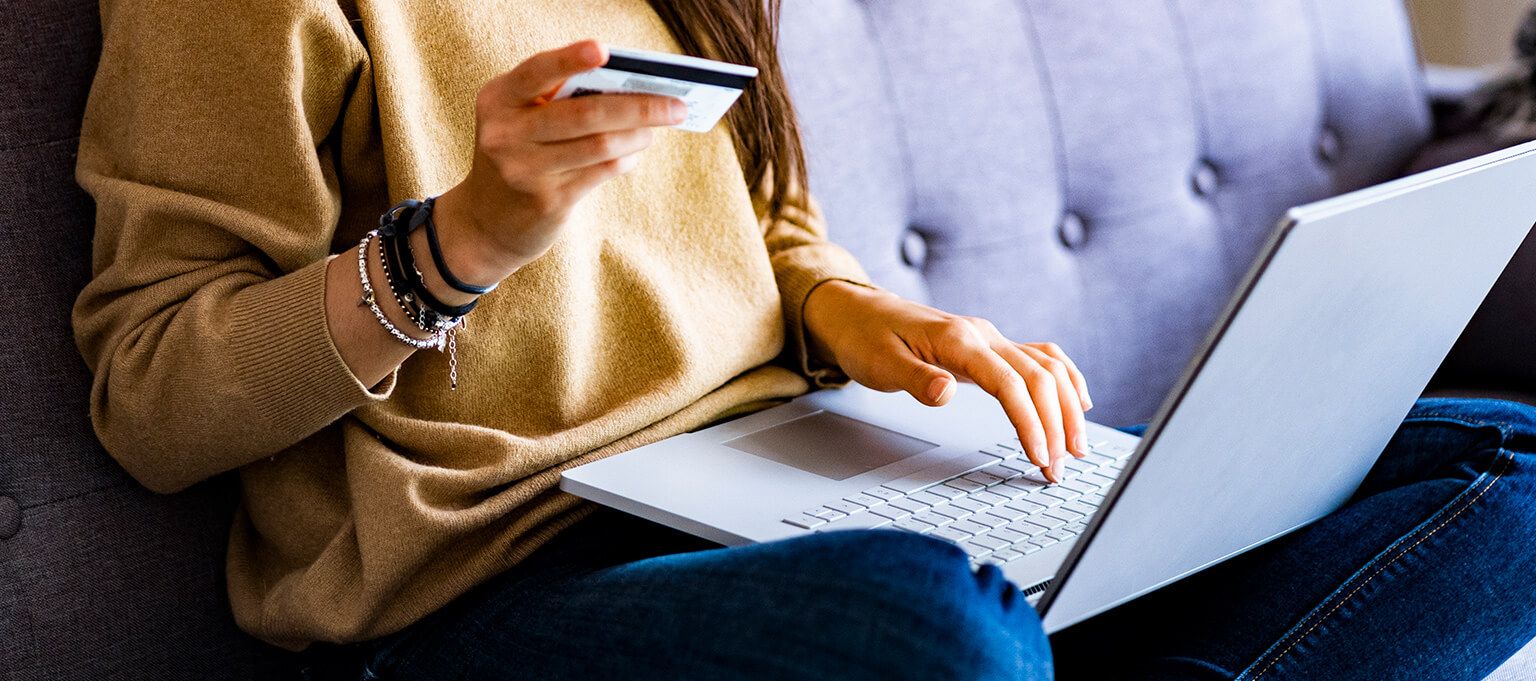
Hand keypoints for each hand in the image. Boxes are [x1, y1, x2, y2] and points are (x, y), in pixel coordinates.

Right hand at [431, 40, 687, 286]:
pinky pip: (601, 172)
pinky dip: (625, 159)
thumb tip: (630, 87)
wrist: (487, 221)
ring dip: (639, 135)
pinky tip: (634, 152)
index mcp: (498, 99)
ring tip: (656, 128)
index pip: (537, 71)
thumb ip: (558, 100)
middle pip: (586, 113)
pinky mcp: (547, 201)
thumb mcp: (520, 120)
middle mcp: (505, 133)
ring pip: (600, 145)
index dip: (570, 60)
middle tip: (676, 105)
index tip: (604, 51)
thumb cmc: (519, 153)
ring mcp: (525, 170)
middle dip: (640, 106)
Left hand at [803, 282, 1093, 482]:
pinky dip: (1066, 379)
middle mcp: (982, 335)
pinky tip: (1079, 402)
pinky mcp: (990, 346)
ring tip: (1076, 448)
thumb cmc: (866, 337)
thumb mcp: (879, 363)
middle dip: (1057, 424)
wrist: (858, 312)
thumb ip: (915, 379)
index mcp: (958, 340)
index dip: (1029, 421)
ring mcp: (990, 338)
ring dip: (1067, 407)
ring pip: (1048, 367)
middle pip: (1039, 376)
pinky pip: (1041, 358)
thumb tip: (945, 392)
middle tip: (1059, 468)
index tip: (1039, 455)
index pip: (1008, 381)